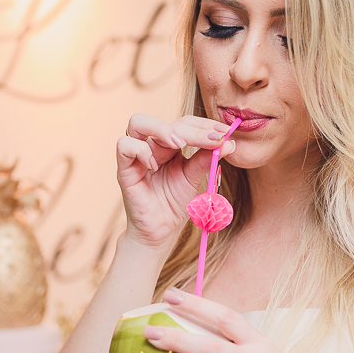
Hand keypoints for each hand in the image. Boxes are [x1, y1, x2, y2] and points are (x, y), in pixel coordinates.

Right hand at [116, 114, 236, 248]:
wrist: (160, 231)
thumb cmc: (174, 204)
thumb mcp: (194, 178)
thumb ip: (206, 158)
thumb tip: (229, 141)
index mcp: (169, 145)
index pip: (185, 123)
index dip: (205, 125)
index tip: (225, 132)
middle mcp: (152, 145)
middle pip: (168, 121)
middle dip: (193, 129)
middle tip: (212, 139)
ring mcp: (136, 155)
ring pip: (138, 122)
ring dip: (162, 129)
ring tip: (179, 145)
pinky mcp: (124, 169)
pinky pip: (125, 146)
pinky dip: (141, 150)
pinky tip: (155, 165)